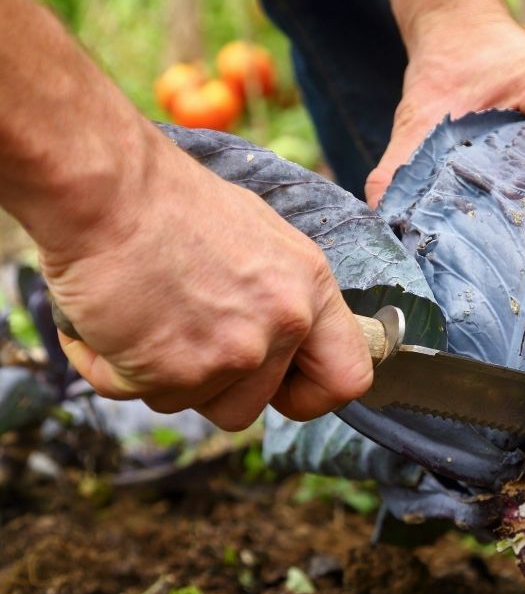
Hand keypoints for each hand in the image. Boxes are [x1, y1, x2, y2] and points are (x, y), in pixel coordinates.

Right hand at [42, 129, 372, 430]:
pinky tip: (107, 319)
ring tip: (142, 316)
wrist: (107, 187)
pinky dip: (111, 366)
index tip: (280, 390)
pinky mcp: (175, 371)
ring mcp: (233, 351)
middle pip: (251, 406)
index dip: (309, 395)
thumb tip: (286, 336)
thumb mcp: (259, 238)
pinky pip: (138, 394)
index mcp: (311, 288)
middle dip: (209, 385)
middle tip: (178, 334)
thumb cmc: (171, 203)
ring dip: (161, 376)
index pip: (348, 378)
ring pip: (193, 404)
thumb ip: (281, 296)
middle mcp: (283, 323)